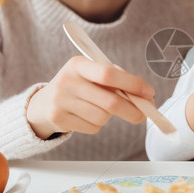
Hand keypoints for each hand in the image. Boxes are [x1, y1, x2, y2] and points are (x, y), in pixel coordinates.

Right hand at [26, 56, 155, 138]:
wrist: (44, 103)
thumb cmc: (78, 86)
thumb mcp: (91, 75)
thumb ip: (115, 81)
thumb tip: (144, 97)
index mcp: (77, 64)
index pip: (109, 74)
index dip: (133, 84)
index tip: (149, 93)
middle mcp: (67, 80)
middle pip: (110, 101)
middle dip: (132, 110)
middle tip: (144, 114)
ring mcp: (60, 101)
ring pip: (102, 117)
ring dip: (109, 117)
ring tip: (100, 108)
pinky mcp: (58, 119)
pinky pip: (93, 128)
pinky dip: (97, 125)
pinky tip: (86, 116)